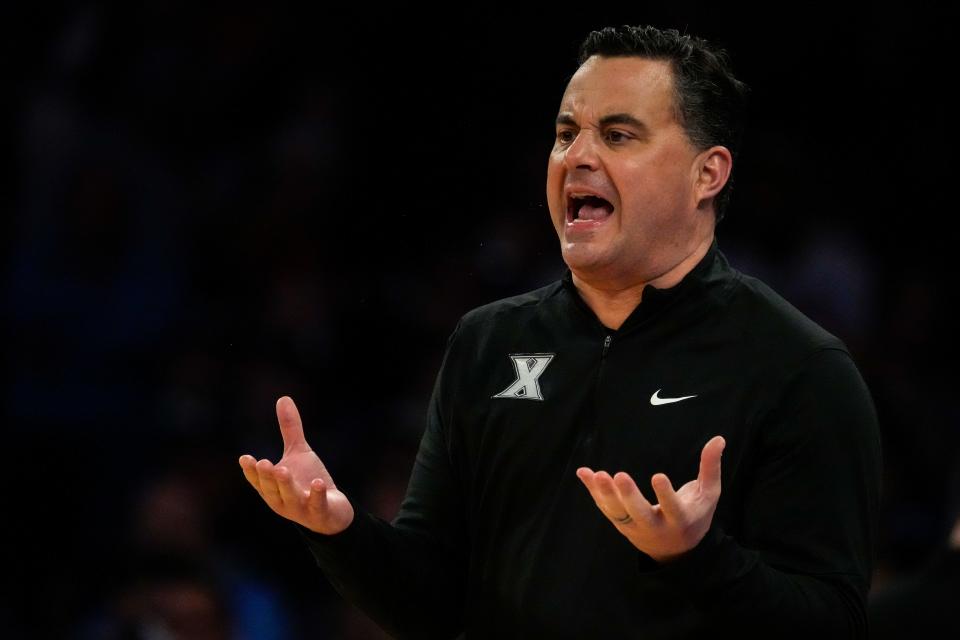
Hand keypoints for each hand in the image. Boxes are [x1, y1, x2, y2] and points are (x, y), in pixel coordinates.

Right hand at [239, 396, 354, 534]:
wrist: (332, 511)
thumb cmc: (308, 481)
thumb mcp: (298, 452)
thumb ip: (290, 429)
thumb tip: (283, 398)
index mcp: (272, 488)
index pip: (258, 480)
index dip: (251, 471)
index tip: (245, 458)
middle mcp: (282, 500)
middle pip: (272, 488)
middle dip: (267, 476)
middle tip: (263, 462)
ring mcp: (301, 508)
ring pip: (291, 497)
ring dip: (286, 484)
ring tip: (283, 470)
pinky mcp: (320, 512)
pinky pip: (318, 504)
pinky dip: (317, 495)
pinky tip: (318, 483)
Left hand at [576, 435, 724, 562]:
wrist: (675, 551)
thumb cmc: (695, 515)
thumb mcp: (707, 495)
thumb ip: (710, 468)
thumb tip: (719, 438)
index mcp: (680, 520)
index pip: (673, 508)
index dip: (665, 495)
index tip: (658, 476)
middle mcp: (655, 527)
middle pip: (639, 514)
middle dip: (629, 496)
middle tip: (619, 476)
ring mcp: (635, 527)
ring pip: (618, 513)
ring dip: (605, 494)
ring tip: (597, 474)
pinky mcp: (620, 524)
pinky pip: (605, 508)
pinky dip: (593, 491)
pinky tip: (583, 473)